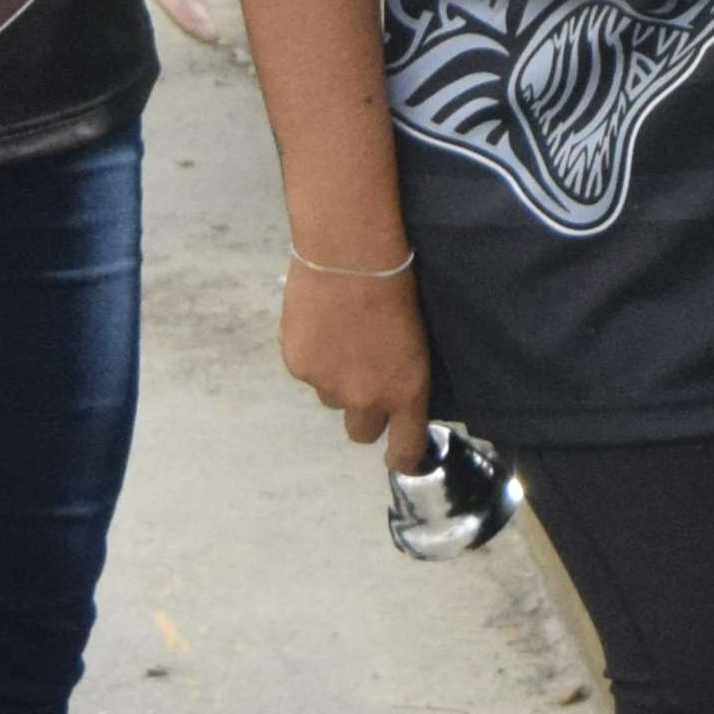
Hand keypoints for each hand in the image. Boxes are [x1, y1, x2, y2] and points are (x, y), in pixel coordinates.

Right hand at [277, 255, 436, 474]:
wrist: (351, 255)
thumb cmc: (398, 285)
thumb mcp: (415, 340)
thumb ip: (401, 376)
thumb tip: (388, 391)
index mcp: (406, 391)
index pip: (404, 449)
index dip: (402, 457)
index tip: (399, 455)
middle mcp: (366, 398)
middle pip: (362, 432)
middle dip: (364, 413)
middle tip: (366, 378)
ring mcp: (327, 385)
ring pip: (330, 397)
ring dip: (336, 379)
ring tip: (343, 337)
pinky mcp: (298, 367)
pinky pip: (306, 371)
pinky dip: (312, 354)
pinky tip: (320, 323)